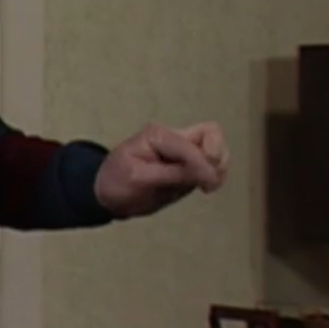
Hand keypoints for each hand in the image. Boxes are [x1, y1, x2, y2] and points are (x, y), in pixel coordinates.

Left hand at [94, 122, 228, 217]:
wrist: (108, 194)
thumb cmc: (117, 183)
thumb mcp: (139, 179)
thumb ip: (172, 174)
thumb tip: (206, 173)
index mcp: (157, 135)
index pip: (190, 146)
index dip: (202, 166)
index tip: (206, 188)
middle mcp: (173, 137)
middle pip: (211, 134)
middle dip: (217, 157)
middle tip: (208, 183)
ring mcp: (183, 149)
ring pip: (216, 145)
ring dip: (220, 165)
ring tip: (208, 186)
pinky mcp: (189, 163)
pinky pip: (213, 160)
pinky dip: (217, 172)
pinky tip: (208, 186)